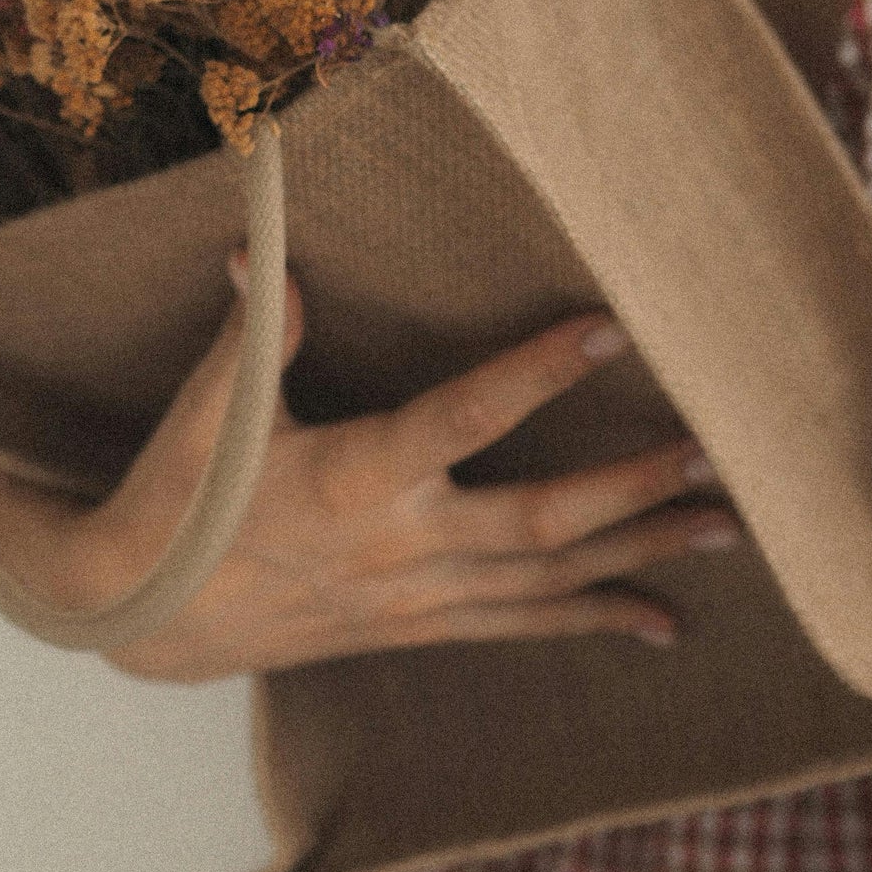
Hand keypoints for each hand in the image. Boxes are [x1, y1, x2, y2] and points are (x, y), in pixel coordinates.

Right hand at [0, 254, 743, 680]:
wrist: (146, 616)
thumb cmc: (179, 502)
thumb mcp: (206, 416)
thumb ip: (255, 335)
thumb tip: (267, 244)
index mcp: (352, 483)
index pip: (460, 420)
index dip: (535, 376)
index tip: (609, 329)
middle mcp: (399, 549)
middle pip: (541, 525)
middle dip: (633, 492)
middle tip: (713, 457)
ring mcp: (414, 599)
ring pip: (547, 584)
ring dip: (639, 557)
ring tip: (724, 534)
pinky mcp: (414, 627)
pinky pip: (520, 628)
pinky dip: (592, 619)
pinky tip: (658, 620)